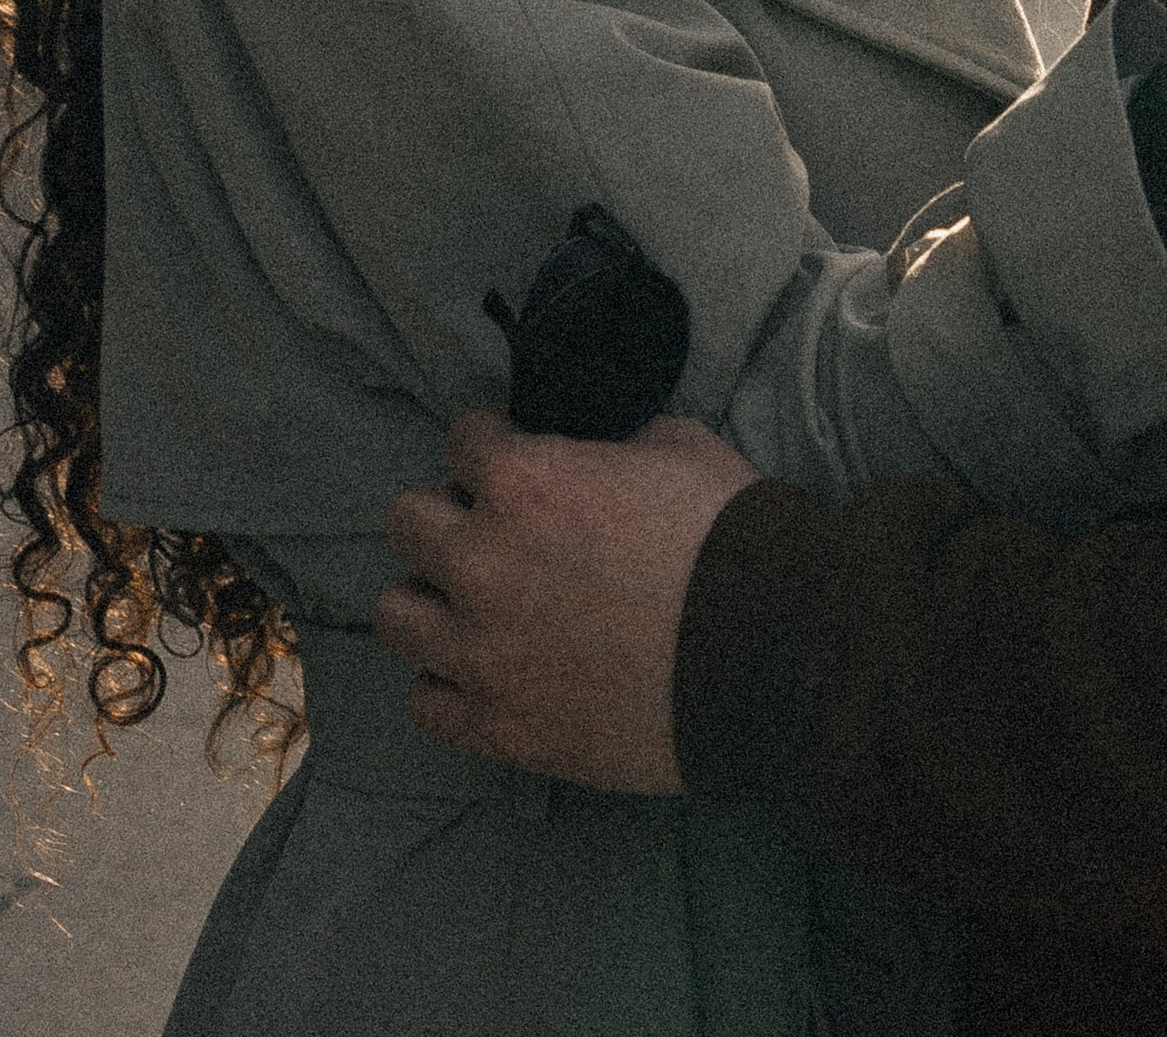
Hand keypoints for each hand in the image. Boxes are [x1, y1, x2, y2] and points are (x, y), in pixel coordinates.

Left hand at [375, 410, 756, 791]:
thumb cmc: (730, 538)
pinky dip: (451, 682)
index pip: (462, 439)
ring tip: (480, 606)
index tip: (515, 457)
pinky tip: (492, 670)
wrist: (768, 655)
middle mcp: (482, 562)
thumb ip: (609, 448)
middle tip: (494, 530)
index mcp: (523, 480)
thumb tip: (595, 461)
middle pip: (406, 522)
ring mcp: (481, 653)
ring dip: (436, 601)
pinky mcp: (498, 727)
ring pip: (397, 615)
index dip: (496, 443)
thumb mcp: (677, 446)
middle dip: (449, 516)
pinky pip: (426, 702)